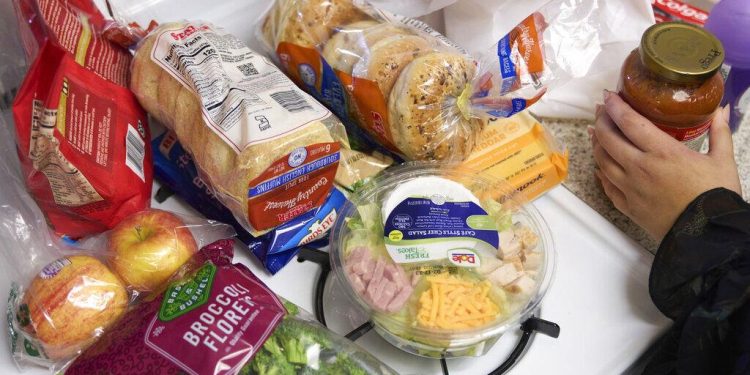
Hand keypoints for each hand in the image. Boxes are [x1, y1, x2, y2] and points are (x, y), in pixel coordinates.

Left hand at [590, 90, 741, 241]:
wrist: (707, 235)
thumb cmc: (715, 196)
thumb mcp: (723, 160)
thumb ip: (719, 132)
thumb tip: (721, 109)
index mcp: (662, 152)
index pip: (629, 123)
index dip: (615, 107)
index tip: (607, 96)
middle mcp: (640, 168)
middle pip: (608, 139)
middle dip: (600, 121)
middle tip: (600, 111)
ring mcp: (630, 188)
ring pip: (602, 161)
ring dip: (596, 145)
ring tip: (596, 133)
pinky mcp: (627, 206)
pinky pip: (606, 186)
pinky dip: (600, 173)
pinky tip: (600, 166)